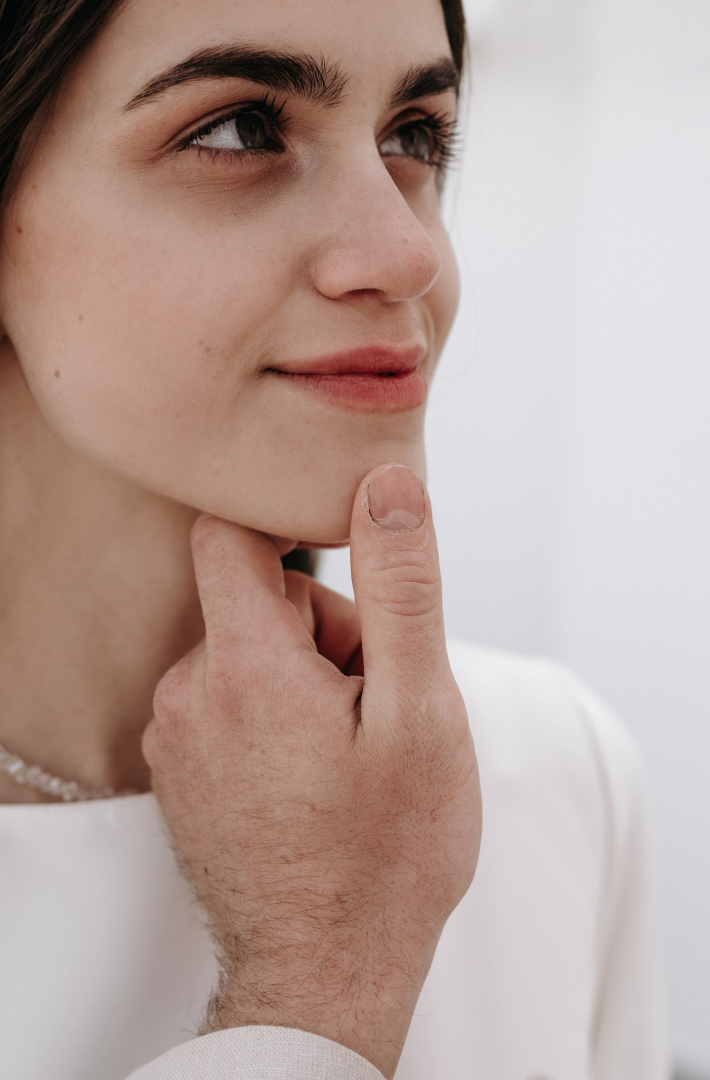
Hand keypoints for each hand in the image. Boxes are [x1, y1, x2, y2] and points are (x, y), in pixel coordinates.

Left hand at [143, 465, 481, 1078]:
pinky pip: (228, 700)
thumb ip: (402, 587)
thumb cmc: (385, 853)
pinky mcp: (181, 768)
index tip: (348, 571)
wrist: (325, 972)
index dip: (290, 530)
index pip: (228, 533)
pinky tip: (314, 774)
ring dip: (303, 676)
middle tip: (376, 701)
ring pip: (247, 652)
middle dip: (326, 630)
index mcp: (243, 666)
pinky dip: (275, 714)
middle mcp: (188, 693)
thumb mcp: (420, 710)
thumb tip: (388, 485)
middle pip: (255, 599)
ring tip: (348, 749)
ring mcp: (177, 736)